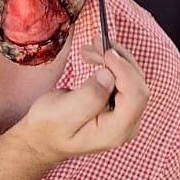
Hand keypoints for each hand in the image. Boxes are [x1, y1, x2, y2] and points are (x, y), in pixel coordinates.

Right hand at [16, 42, 147, 167]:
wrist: (43, 137)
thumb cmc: (49, 128)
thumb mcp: (63, 114)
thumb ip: (89, 96)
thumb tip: (109, 75)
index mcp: (114, 132)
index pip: (135, 97)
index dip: (125, 70)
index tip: (107, 52)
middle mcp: (126, 125)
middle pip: (137, 85)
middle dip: (118, 59)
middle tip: (95, 43)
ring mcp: (125, 116)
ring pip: (132, 78)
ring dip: (113, 58)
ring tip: (89, 49)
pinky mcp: (120, 105)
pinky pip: (124, 79)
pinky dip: (111, 64)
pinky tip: (94, 57)